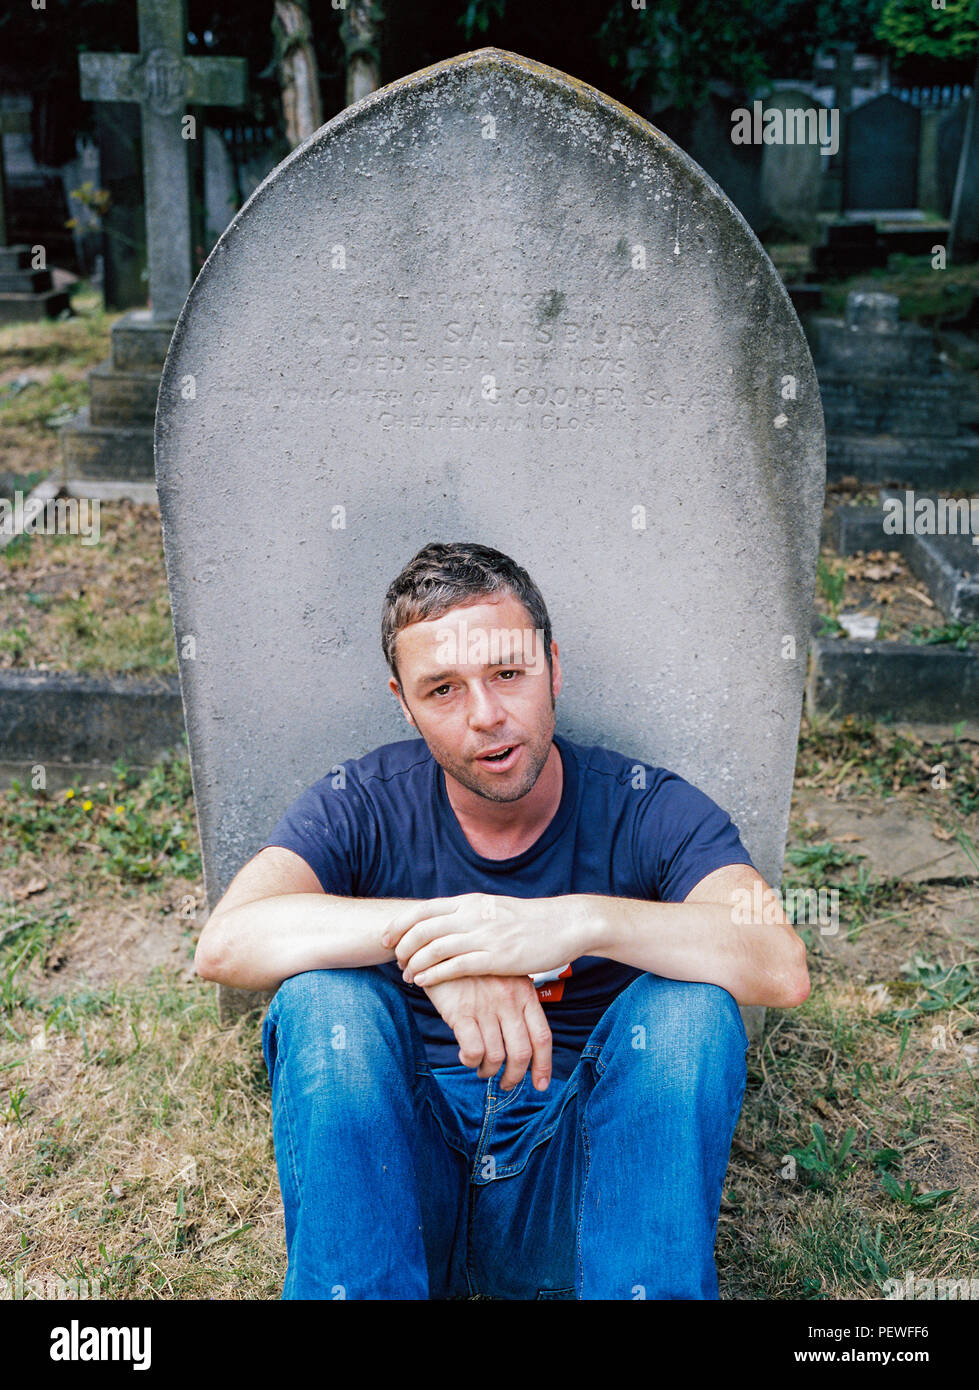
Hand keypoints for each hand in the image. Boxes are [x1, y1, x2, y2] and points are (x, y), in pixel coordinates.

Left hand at [382, 892, 587, 986]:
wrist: (564, 924)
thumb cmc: (529, 921)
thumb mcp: (492, 909)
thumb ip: (468, 915)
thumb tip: (446, 923)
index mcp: (469, 902)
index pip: (422, 910)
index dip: (399, 924)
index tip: (385, 937)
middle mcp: (471, 916)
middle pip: (421, 929)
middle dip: (401, 946)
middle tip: (394, 960)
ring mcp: (483, 936)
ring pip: (433, 948)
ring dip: (413, 963)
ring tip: (406, 975)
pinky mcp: (495, 957)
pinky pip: (454, 966)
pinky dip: (433, 974)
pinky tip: (423, 981)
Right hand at [421, 973, 551, 1090]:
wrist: (441, 946)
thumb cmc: (474, 967)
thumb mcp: (504, 977)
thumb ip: (517, 1004)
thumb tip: (526, 1042)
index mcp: (524, 993)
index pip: (542, 1036)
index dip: (543, 1065)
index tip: (540, 1084)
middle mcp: (508, 1001)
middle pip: (521, 1053)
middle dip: (514, 1077)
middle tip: (506, 1084)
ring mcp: (485, 1006)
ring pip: (496, 1056)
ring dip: (489, 1071)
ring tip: (482, 1069)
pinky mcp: (461, 1012)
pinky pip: (473, 1051)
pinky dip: (471, 1061)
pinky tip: (466, 1057)